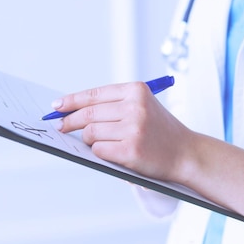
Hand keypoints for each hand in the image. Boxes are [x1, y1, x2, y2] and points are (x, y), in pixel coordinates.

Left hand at [53, 81, 192, 181]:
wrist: (186, 153)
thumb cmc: (159, 131)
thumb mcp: (142, 106)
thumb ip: (113, 105)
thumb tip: (72, 111)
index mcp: (136, 90)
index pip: (94, 94)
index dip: (71, 101)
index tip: (57, 106)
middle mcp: (135, 106)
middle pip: (87, 114)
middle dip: (69, 122)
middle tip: (60, 127)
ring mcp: (134, 129)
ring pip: (91, 133)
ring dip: (89, 140)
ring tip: (100, 143)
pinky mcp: (131, 150)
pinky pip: (99, 150)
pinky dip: (99, 153)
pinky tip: (111, 152)